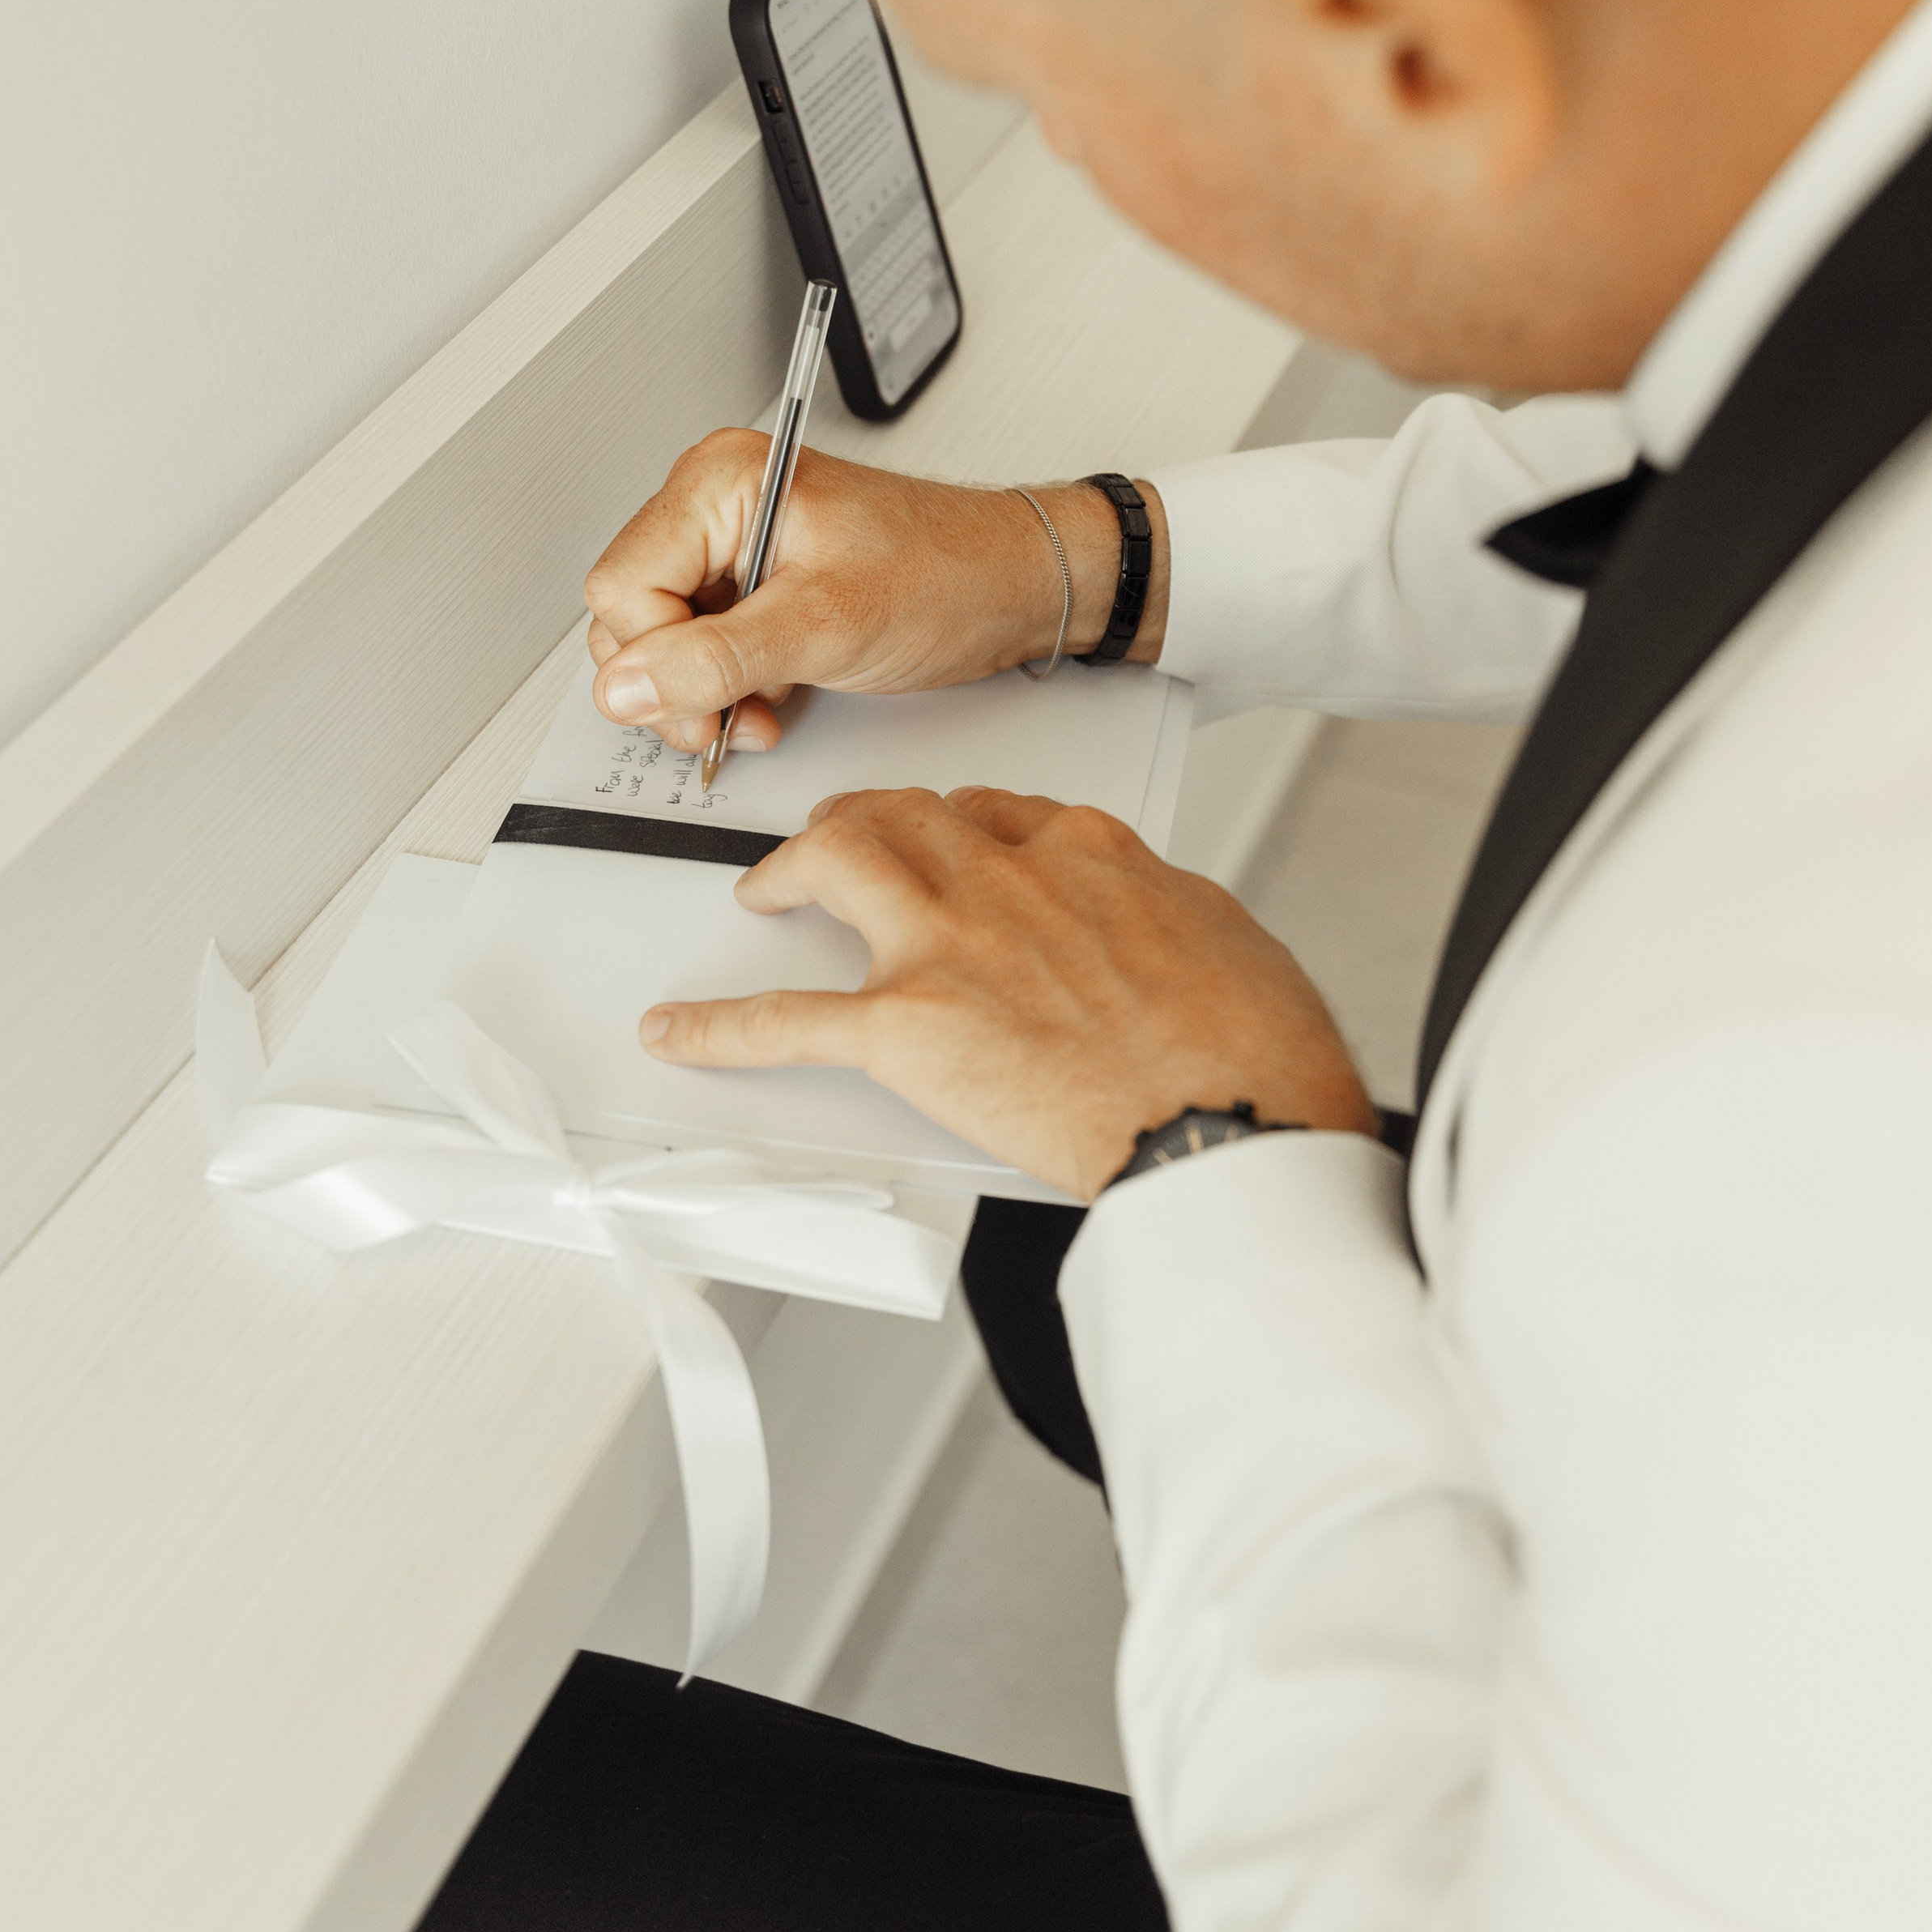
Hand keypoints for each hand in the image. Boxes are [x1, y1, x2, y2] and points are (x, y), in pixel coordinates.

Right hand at [583, 437, 1165, 756]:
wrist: (1012, 587)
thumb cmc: (947, 575)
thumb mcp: (826, 625)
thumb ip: (715, 658)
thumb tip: (626, 686)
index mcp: (720, 482)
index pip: (621, 587)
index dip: (654, 659)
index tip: (704, 703)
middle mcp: (715, 504)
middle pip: (628, 617)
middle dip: (675, 684)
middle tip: (733, 717)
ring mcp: (732, 546)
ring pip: (659, 641)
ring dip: (700, 694)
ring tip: (760, 709)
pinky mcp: (753, 584)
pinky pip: (700, 647)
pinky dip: (726, 687)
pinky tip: (771, 697)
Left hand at [638, 786, 1375, 1200]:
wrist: (1232, 1122)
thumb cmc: (1253, 1049)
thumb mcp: (1225, 936)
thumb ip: (1163, 913)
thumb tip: (1152, 922)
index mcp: (1086, 852)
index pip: (995, 809)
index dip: (956, 822)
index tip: (948, 837)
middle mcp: (1006, 876)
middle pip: (903, 816)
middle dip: (860, 822)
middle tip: (836, 843)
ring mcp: (947, 945)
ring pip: (836, 864)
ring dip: (788, 870)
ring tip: (766, 890)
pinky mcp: (906, 1031)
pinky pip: (786, 1022)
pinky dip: (721, 1028)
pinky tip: (679, 1033)